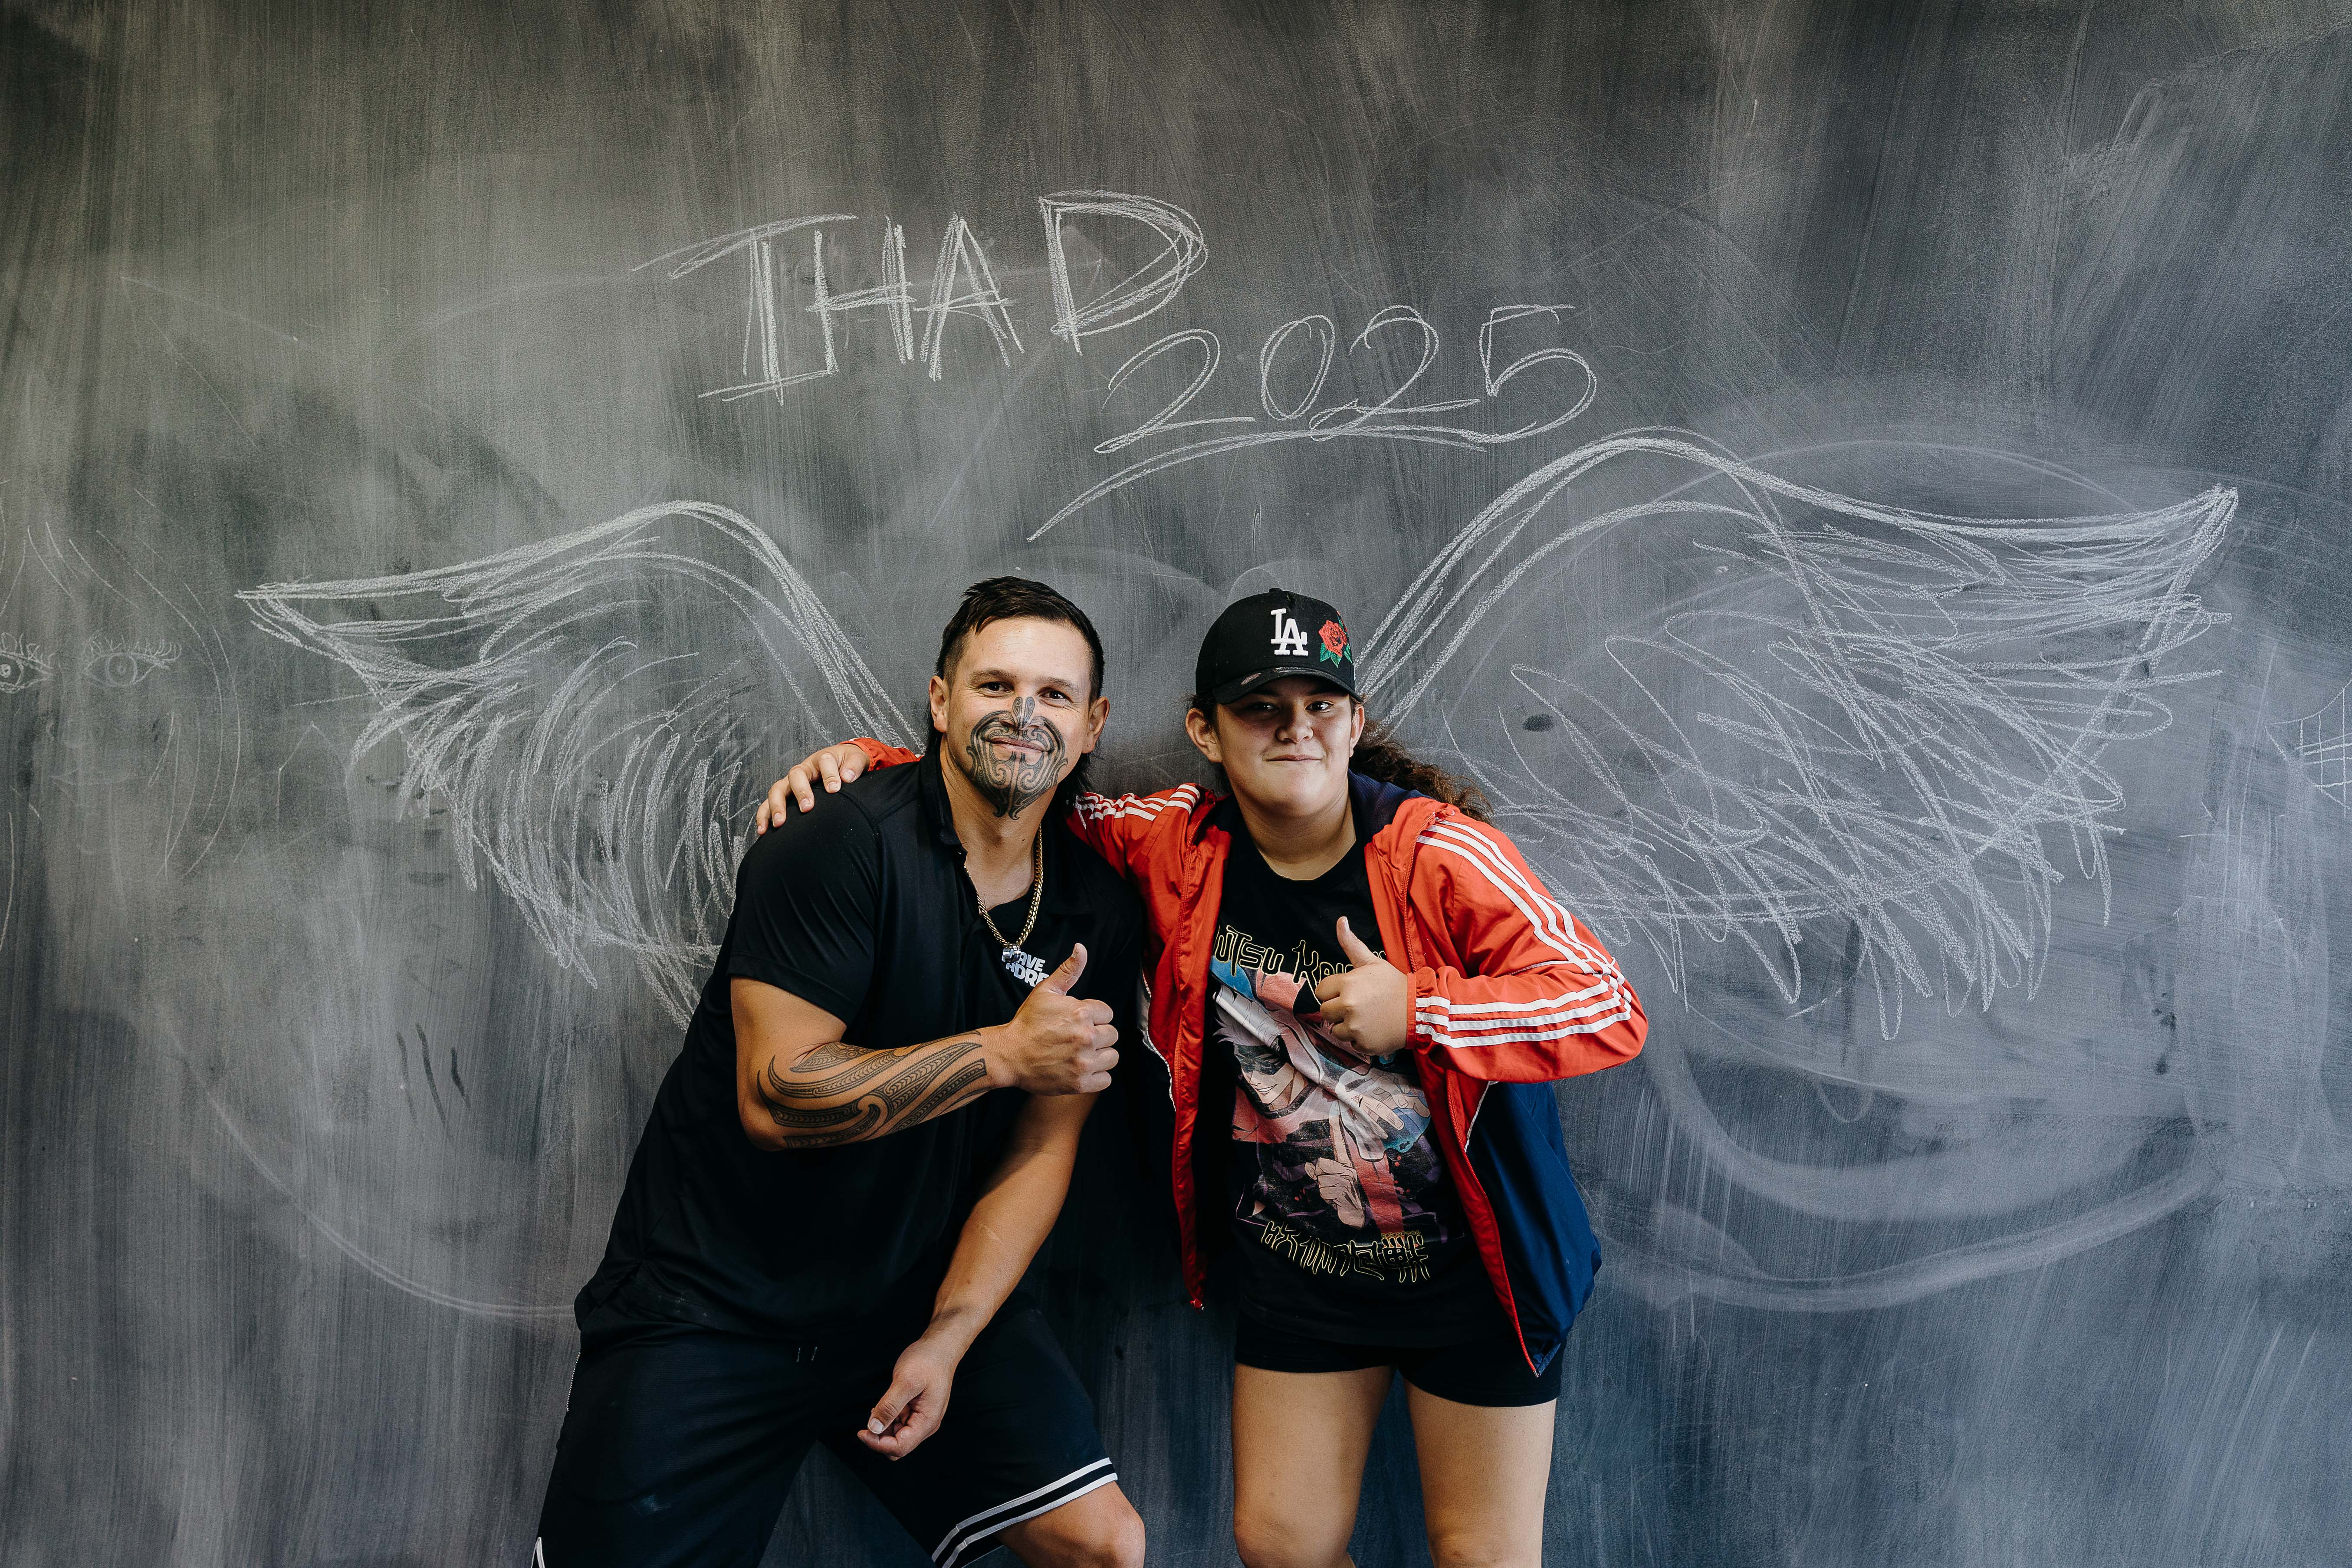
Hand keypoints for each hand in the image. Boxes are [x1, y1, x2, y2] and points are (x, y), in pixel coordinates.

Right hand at [754, 742, 870, 832]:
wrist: (840, 762)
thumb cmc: (847, 763)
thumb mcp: (856, 759)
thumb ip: (854, 767)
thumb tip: (847, 777)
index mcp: (823, 759)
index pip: (824, 762)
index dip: (829, 775)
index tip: (835, 789)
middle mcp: (804, 769)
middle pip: (796, 775)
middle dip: (800, 791)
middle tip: (807, 808)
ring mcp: (792, 782)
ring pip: (778, 789)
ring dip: (777, 806)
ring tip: (779, 823)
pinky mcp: (786, 794)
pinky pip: (769, 803)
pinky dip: (764, 815)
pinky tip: (763, 830)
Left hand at [858, 1328, 964, 1459]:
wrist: (940, 1347)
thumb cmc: (928, 1361)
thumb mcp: (905, 1382)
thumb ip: (889, 1407)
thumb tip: (873, 1428)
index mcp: (927, 1421)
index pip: (900, 1447)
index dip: (878, 1444)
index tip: (862, 1432)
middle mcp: (926, 1424)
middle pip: (898, 1446)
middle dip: (880, 1437)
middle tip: (870, 1417)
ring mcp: (921, 1418)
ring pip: (896, 1436)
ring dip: (883, 1427)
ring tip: (880, 1406)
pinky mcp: (916, 1412)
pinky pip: (898, 1424)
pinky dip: (888, 1418)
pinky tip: (885, 1404)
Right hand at [979, 944, 1118, 1094]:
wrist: (1008, 1055)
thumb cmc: (1027, 1022)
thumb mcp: (1046, 991)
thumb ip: (1068, 970)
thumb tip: (1081, 948)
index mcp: (1081, 1011)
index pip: (1107, 1013)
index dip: (1094, 1016)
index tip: (1078, 1021)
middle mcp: (1086, 1036)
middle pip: (1112, 1034)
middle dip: (1097, 1035)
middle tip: (1077, 1038)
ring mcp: (1084, 1061)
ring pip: (1112, 1057)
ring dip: (1100, 1055)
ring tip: (1081, 1053)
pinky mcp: (1080, 1083)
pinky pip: (1106, 1079)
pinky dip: (1097, 1076)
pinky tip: (1081, 1068)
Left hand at [1315, 917, 1410, 1058]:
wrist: (1418, 1011)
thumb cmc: (1393, 985)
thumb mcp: (1372, 962)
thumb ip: (1351, 944)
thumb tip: (1340, 920)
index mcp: (1348, 984)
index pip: (1321, 991)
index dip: (1334, 991)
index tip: (1350, 992)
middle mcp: (1348, 1006)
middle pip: (1325, 1011)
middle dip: (1338, 1009)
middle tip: (1359, 1006)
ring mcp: (1355, 1027)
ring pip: (1335, 1029)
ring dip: (1347, 1026)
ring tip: (1367, 1018)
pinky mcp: (1362, 1044)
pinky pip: (1350, 1043)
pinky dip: (1359, 1039)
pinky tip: (1373, 1029)